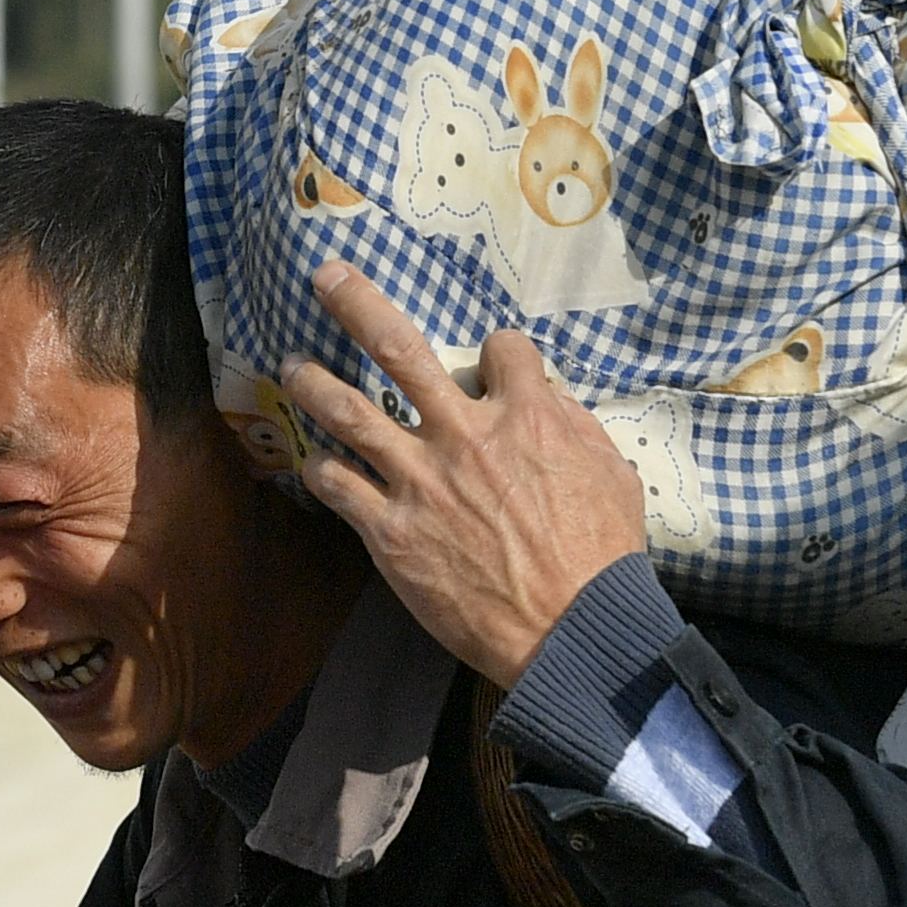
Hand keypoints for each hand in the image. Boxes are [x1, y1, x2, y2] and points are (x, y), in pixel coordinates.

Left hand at [275, 263, 648, 687]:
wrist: (572, 630)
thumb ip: (576, 426)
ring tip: (293, 365)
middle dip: (356, 305)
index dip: (501, 352)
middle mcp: (464, 434)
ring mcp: (420, 481)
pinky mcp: (391, 531)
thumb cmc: (602, 557)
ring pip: (350, 412)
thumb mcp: (614, 474)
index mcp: (526, 415)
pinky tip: (315, 463)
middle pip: (398, 348)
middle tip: (325, 276)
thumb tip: (548, 399)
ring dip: (315, 382)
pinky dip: (321, 469)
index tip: (496, 363)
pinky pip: (339, 487)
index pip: (501, 348)